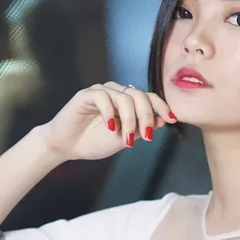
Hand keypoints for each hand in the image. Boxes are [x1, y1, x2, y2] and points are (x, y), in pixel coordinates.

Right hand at [37, 82, 175, 162]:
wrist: (67, 146)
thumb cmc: (93, 142)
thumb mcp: (124, 138)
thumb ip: (141, 129)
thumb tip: (163, 121)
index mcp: (126, 102)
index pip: (148, 98)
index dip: (161, 106)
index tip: (172, 119)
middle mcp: (115, 93)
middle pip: (139, 96)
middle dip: (146, 117)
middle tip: (147, 136)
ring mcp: (101, 92)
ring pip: (124, 97)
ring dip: (129, 120)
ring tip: (126, 138)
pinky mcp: (86, 95)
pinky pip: (103, 97)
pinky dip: (110, 113)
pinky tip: (110, 127)